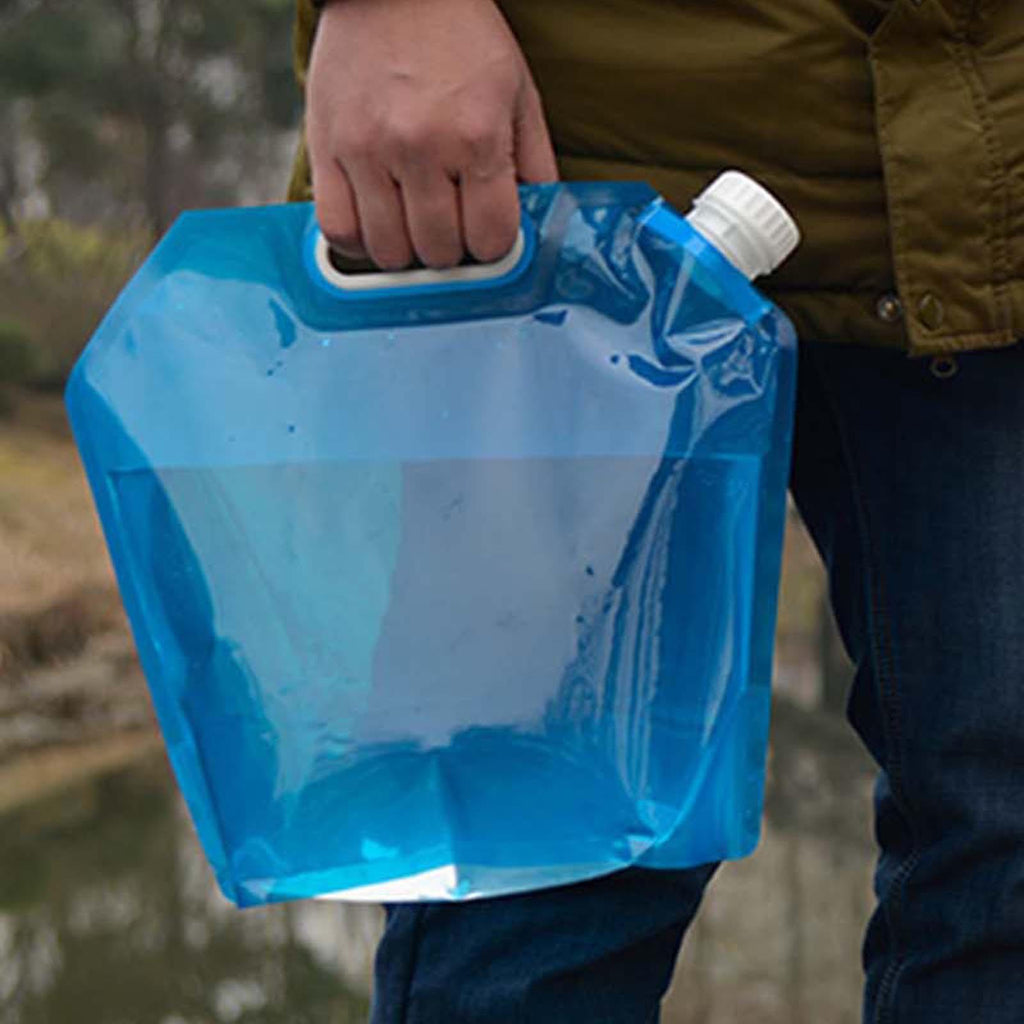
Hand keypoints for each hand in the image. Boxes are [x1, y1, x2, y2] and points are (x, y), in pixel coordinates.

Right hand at [306, 0, 557, 270]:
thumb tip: (538, 226)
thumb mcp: (519, 93)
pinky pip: (337, 230)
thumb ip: (535, 164)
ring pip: (389, 252)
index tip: (487, 232)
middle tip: (450, 226)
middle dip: (452, 249)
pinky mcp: (326, 147)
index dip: (494, 245)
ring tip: (414, 226)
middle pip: (440, 252)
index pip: (491, 239)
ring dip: (407, 252)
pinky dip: (359, 243)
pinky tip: (375, 227)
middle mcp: (421, 146)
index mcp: (477, 136)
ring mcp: (368, 150)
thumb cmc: (462, 39)